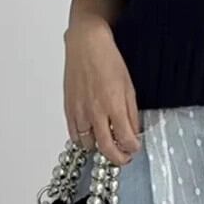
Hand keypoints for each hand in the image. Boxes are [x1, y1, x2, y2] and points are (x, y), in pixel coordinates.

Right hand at [63, 20, 142, 166]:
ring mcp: (80, 112)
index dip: (132, 148)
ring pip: (88, 145)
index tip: (135, 148)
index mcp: (114, 104)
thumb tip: (133, 130)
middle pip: (106, 149)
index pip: (125, 139)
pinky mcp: (68, 109)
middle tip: (123, 157)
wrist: (87, 45)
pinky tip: (91, 136)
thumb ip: (131, 111)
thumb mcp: (128, 85)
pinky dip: (83, 140)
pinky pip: (74, 135)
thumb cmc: (108, 59)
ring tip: (108, 144)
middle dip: (118, 158)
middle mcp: (95, 111)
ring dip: (99, 148)